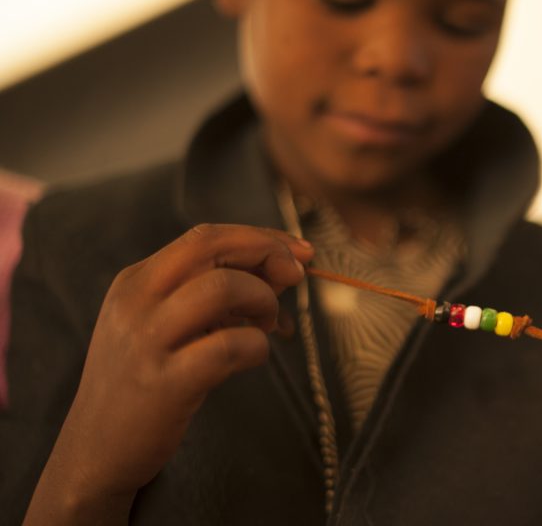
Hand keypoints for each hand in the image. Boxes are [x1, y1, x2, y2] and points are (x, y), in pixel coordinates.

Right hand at [25, 224, 313, 524]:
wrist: (95, 451)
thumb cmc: (144, 383)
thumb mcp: (167, 326)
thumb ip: (215, 295)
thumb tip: (282, 269)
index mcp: (136, 281)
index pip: (206, 236)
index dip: (260, 237)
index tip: (300, 251)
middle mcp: (136, 302)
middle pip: (212, 247)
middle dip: (268, 252)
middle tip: (298, 276)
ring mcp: (147, 342)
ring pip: (223, 287)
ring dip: (263, 300)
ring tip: (267, 326)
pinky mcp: (165, 383)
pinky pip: (230, 346)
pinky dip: (258, 346)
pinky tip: (253, 357)